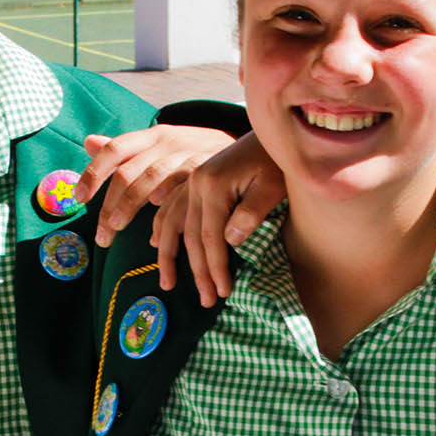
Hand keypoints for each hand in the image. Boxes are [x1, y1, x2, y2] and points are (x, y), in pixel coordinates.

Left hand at [78, 126, 233, 245]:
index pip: (115, 149)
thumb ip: (127, 149)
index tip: (78, 198)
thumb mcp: (162, 143)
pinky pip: (182, 188)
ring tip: (117, 230)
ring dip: (131, 206)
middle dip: (112, 205)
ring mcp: (188, 154)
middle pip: (130, 172)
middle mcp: (168, 141)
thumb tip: (87, 141)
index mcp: (153, 135)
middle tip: (103, 236)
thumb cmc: (197, 151)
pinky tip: (156, 222)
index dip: (94, 172)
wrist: (251, 145)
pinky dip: (166, 202)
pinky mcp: (208, 169)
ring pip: (151, 179)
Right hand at [149, 132, 283, 305]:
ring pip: (174, 224)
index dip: (216, 267)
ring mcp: (192, 181)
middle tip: (207, 301)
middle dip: (198, 271)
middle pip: (191, 236)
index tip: (222, 292)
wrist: (272, 134)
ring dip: (171, 256)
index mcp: (214, 183)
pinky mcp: (193, 180)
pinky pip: (170, 208)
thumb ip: (252, 212)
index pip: (211, 237)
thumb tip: (230, 240)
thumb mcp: (273, 186)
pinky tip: (158, 246)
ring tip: (169, 284)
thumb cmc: (277, 162)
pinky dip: (163, 228)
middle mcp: (196, 182)